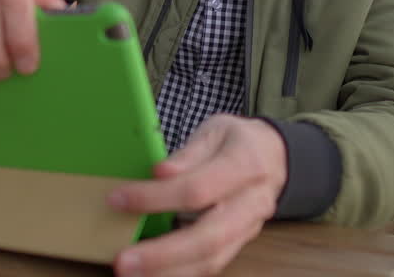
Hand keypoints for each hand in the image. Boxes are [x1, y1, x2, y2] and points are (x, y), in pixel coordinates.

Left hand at [107, 115, 286, 275]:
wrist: (275, 157)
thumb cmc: (238, 141)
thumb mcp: (215, 131)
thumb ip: (188, 154)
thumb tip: (161, 173)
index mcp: (245, 165)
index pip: (198, 189)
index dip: (156, 197)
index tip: (118, 199)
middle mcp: (251, 203)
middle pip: (207, 237)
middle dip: (162, 253)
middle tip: (123, 260)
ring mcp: (248, 229)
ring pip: (211, 259)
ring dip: (168, 271)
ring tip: (131, 272)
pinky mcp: (239, 243)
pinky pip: (211, 264)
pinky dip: (180, 273)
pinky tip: (152, 274)